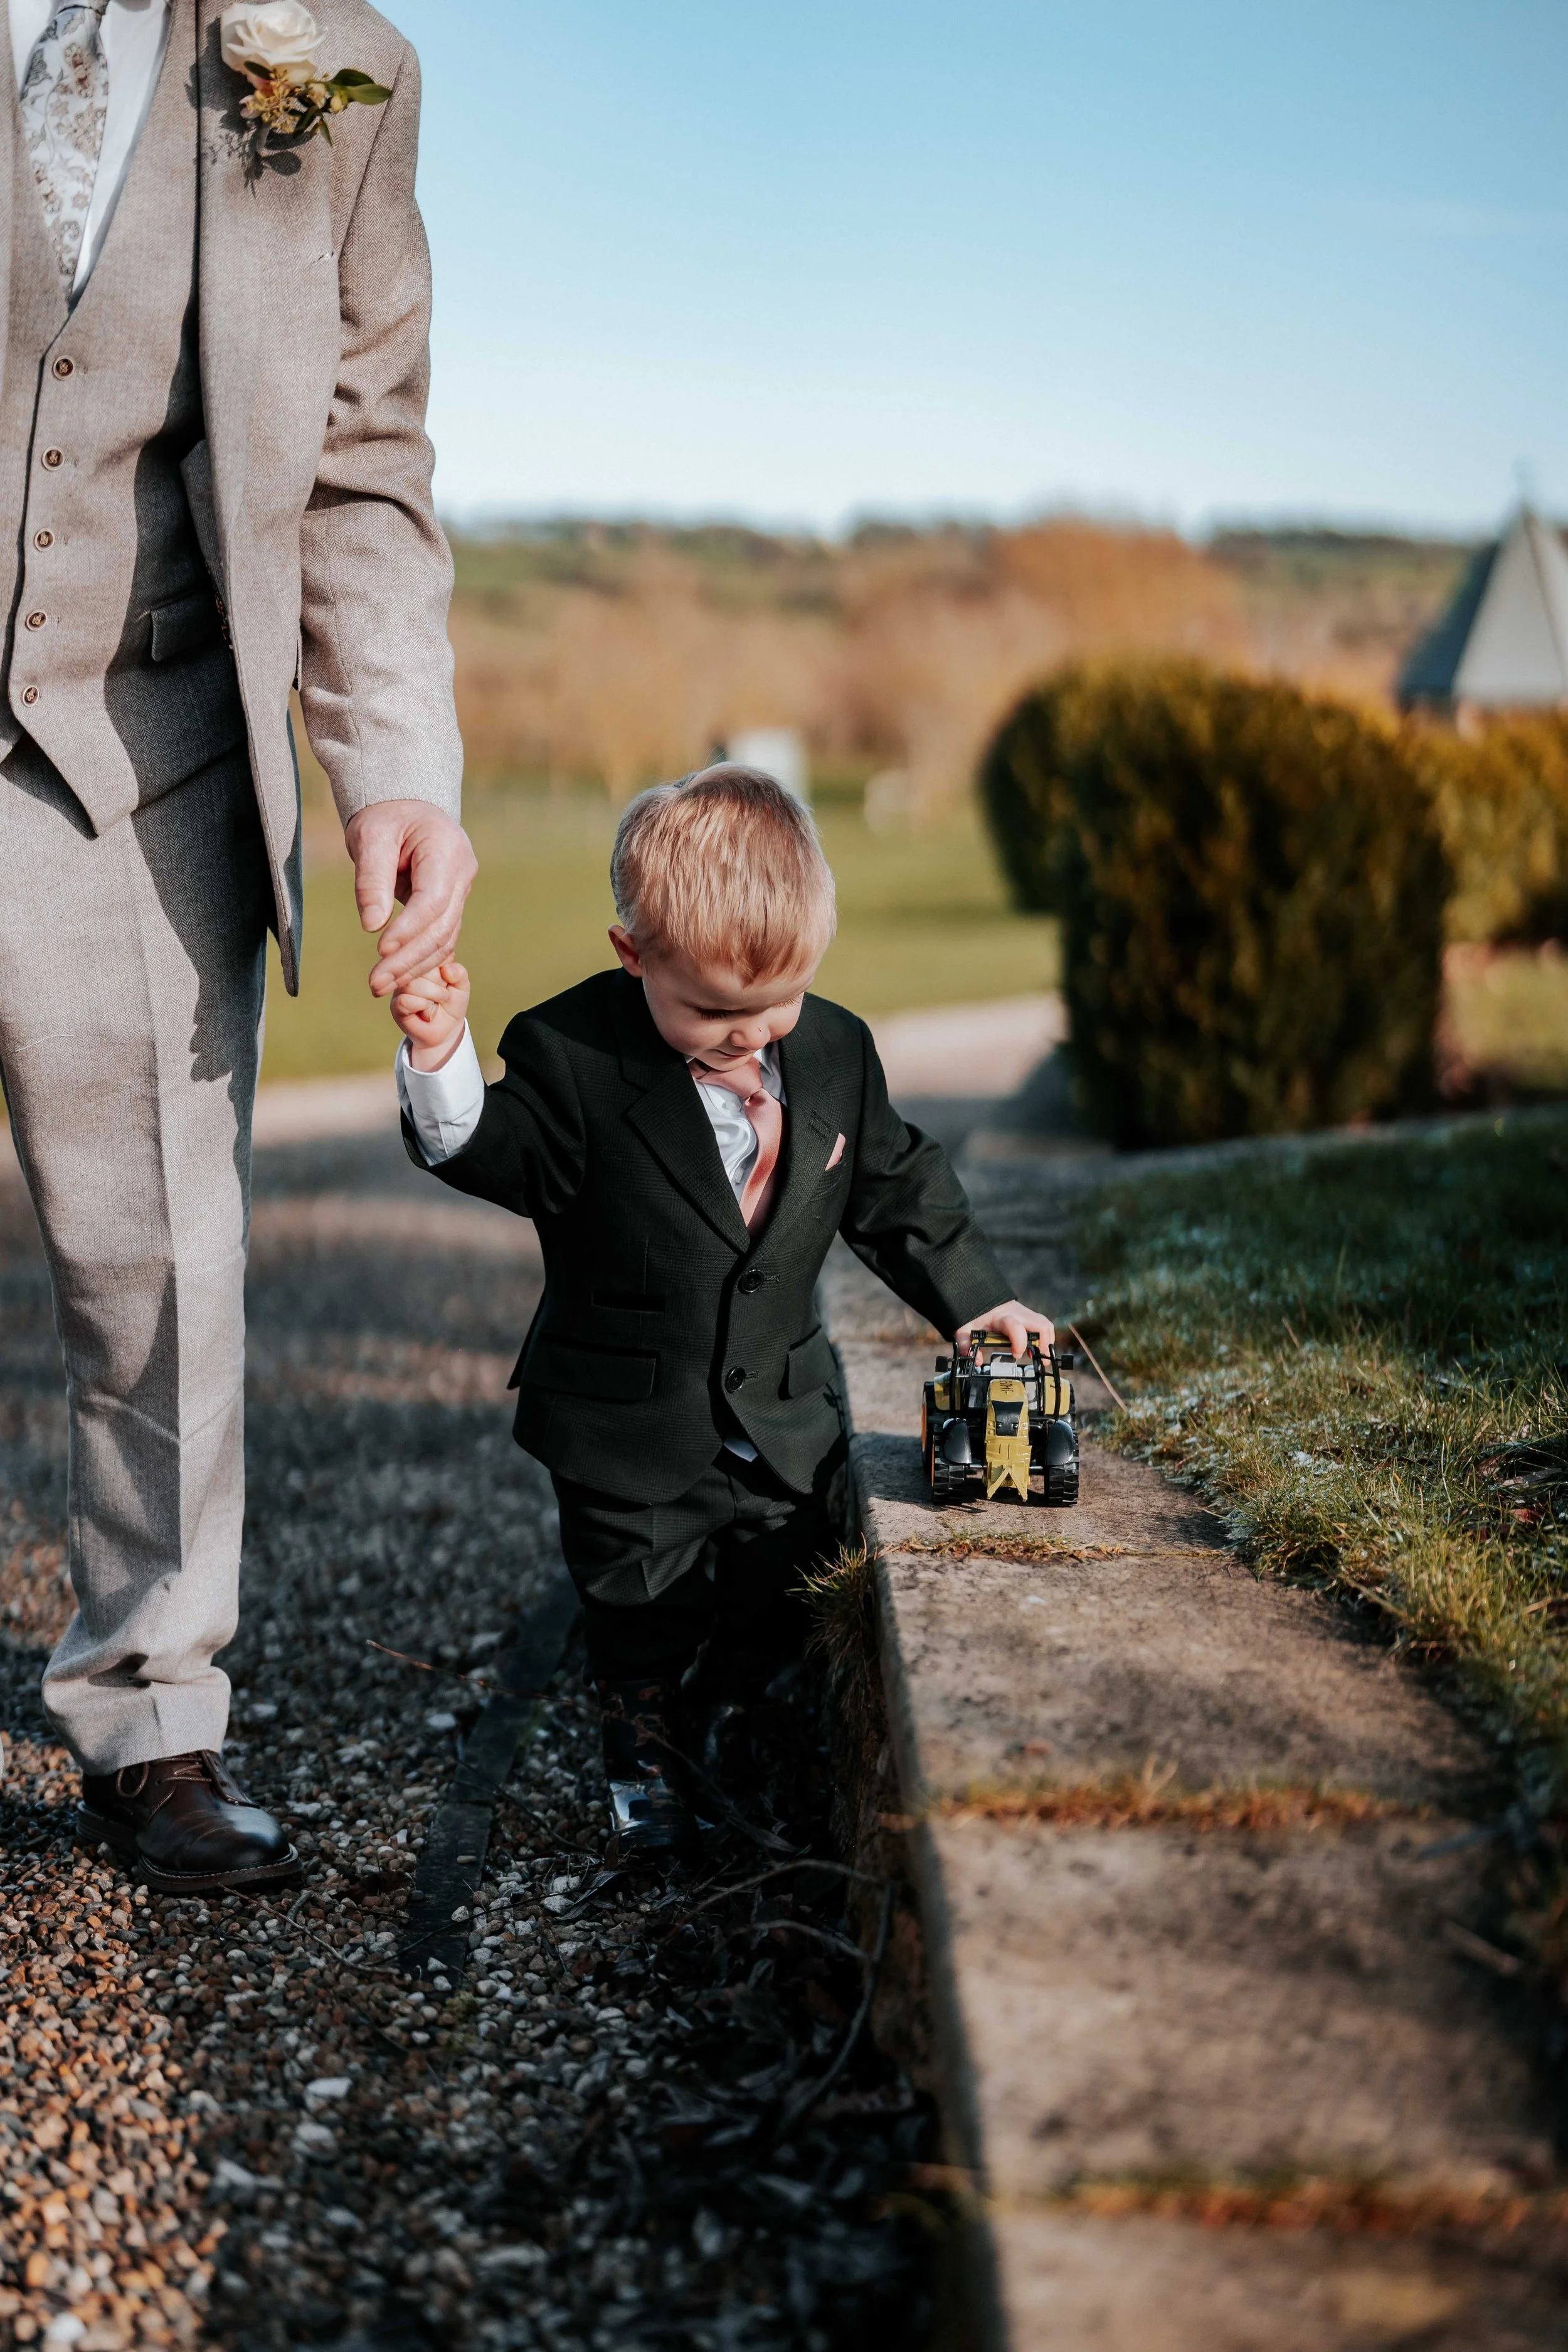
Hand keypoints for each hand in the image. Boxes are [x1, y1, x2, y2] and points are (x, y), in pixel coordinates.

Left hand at [344, 799, 477, 997]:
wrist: (405, 807)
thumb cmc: (384, 816)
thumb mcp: (370, 837)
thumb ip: (371, 880)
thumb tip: (372, 925)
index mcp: (447, 851)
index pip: (432, 901)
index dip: (408, 930)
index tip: (380, 951)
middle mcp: (463, 874)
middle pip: (441, 927)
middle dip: (408, 959)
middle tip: (375, 983)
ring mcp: (461, 891)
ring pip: (445, 939)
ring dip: (413, 966)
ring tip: (380, 985)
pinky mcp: (452, 905)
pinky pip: (441, 938)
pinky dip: (420, 960)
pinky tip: (397, 977)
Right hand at [392, 961, 470, 1069]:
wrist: (447, 1029)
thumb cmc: (451, 1003)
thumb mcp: (461, 985)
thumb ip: (459, 973)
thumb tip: (446, 969)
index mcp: (422, 959)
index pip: (430, 951)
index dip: (444, 968)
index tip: (448, 979)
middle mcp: (408, 970)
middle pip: (420, 966)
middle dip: (439, 983)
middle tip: (442, 994)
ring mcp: (399, 988)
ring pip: (413, 984)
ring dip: (433, 996)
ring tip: (436, 1003)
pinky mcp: (396, 1005)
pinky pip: (406, 1000)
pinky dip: (423, 1006)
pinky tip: (426, 1011)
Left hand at [955, 1300, 1055, 1358]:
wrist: (979, 1295)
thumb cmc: (975, 1313)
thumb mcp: (965, 1328)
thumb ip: (967, 1344)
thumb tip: (977, 1361)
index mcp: (1001, 1317)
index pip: (1016, 1327)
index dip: (1020, 1343)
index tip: (1017, 1355)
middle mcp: (1017, 1313)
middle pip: (1041, 1325)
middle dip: (1043, 1344)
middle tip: (1039, 1359)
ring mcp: (1025, 1313)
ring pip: (1046, 1324)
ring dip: (1046, 1341)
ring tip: (1040, 1355)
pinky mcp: (1028, 1315)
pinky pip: (1043, 1325)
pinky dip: (1044, 1337)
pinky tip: (1037, 1348)